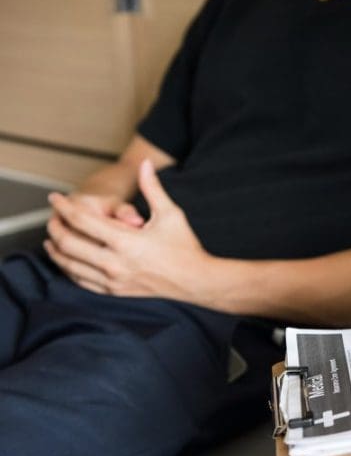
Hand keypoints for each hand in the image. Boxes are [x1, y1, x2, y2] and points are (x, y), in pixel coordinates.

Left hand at [45, 159, 211, 300]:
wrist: (195, 281)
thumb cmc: (184, 246)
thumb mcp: (171, 214)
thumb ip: (152, 188)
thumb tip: (144, 163)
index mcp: (126, 241)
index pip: (82, 220)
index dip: (63, 206)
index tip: (55, 197)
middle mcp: (115, 263)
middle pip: (68, 243)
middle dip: (54, 227)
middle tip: (52, 217)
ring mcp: (113, 280)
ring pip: (70, 265)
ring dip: (56, 250)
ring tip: (51, 238)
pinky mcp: (115, 291)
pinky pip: (81, 281)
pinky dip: (69, 268)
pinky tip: (66, 260)